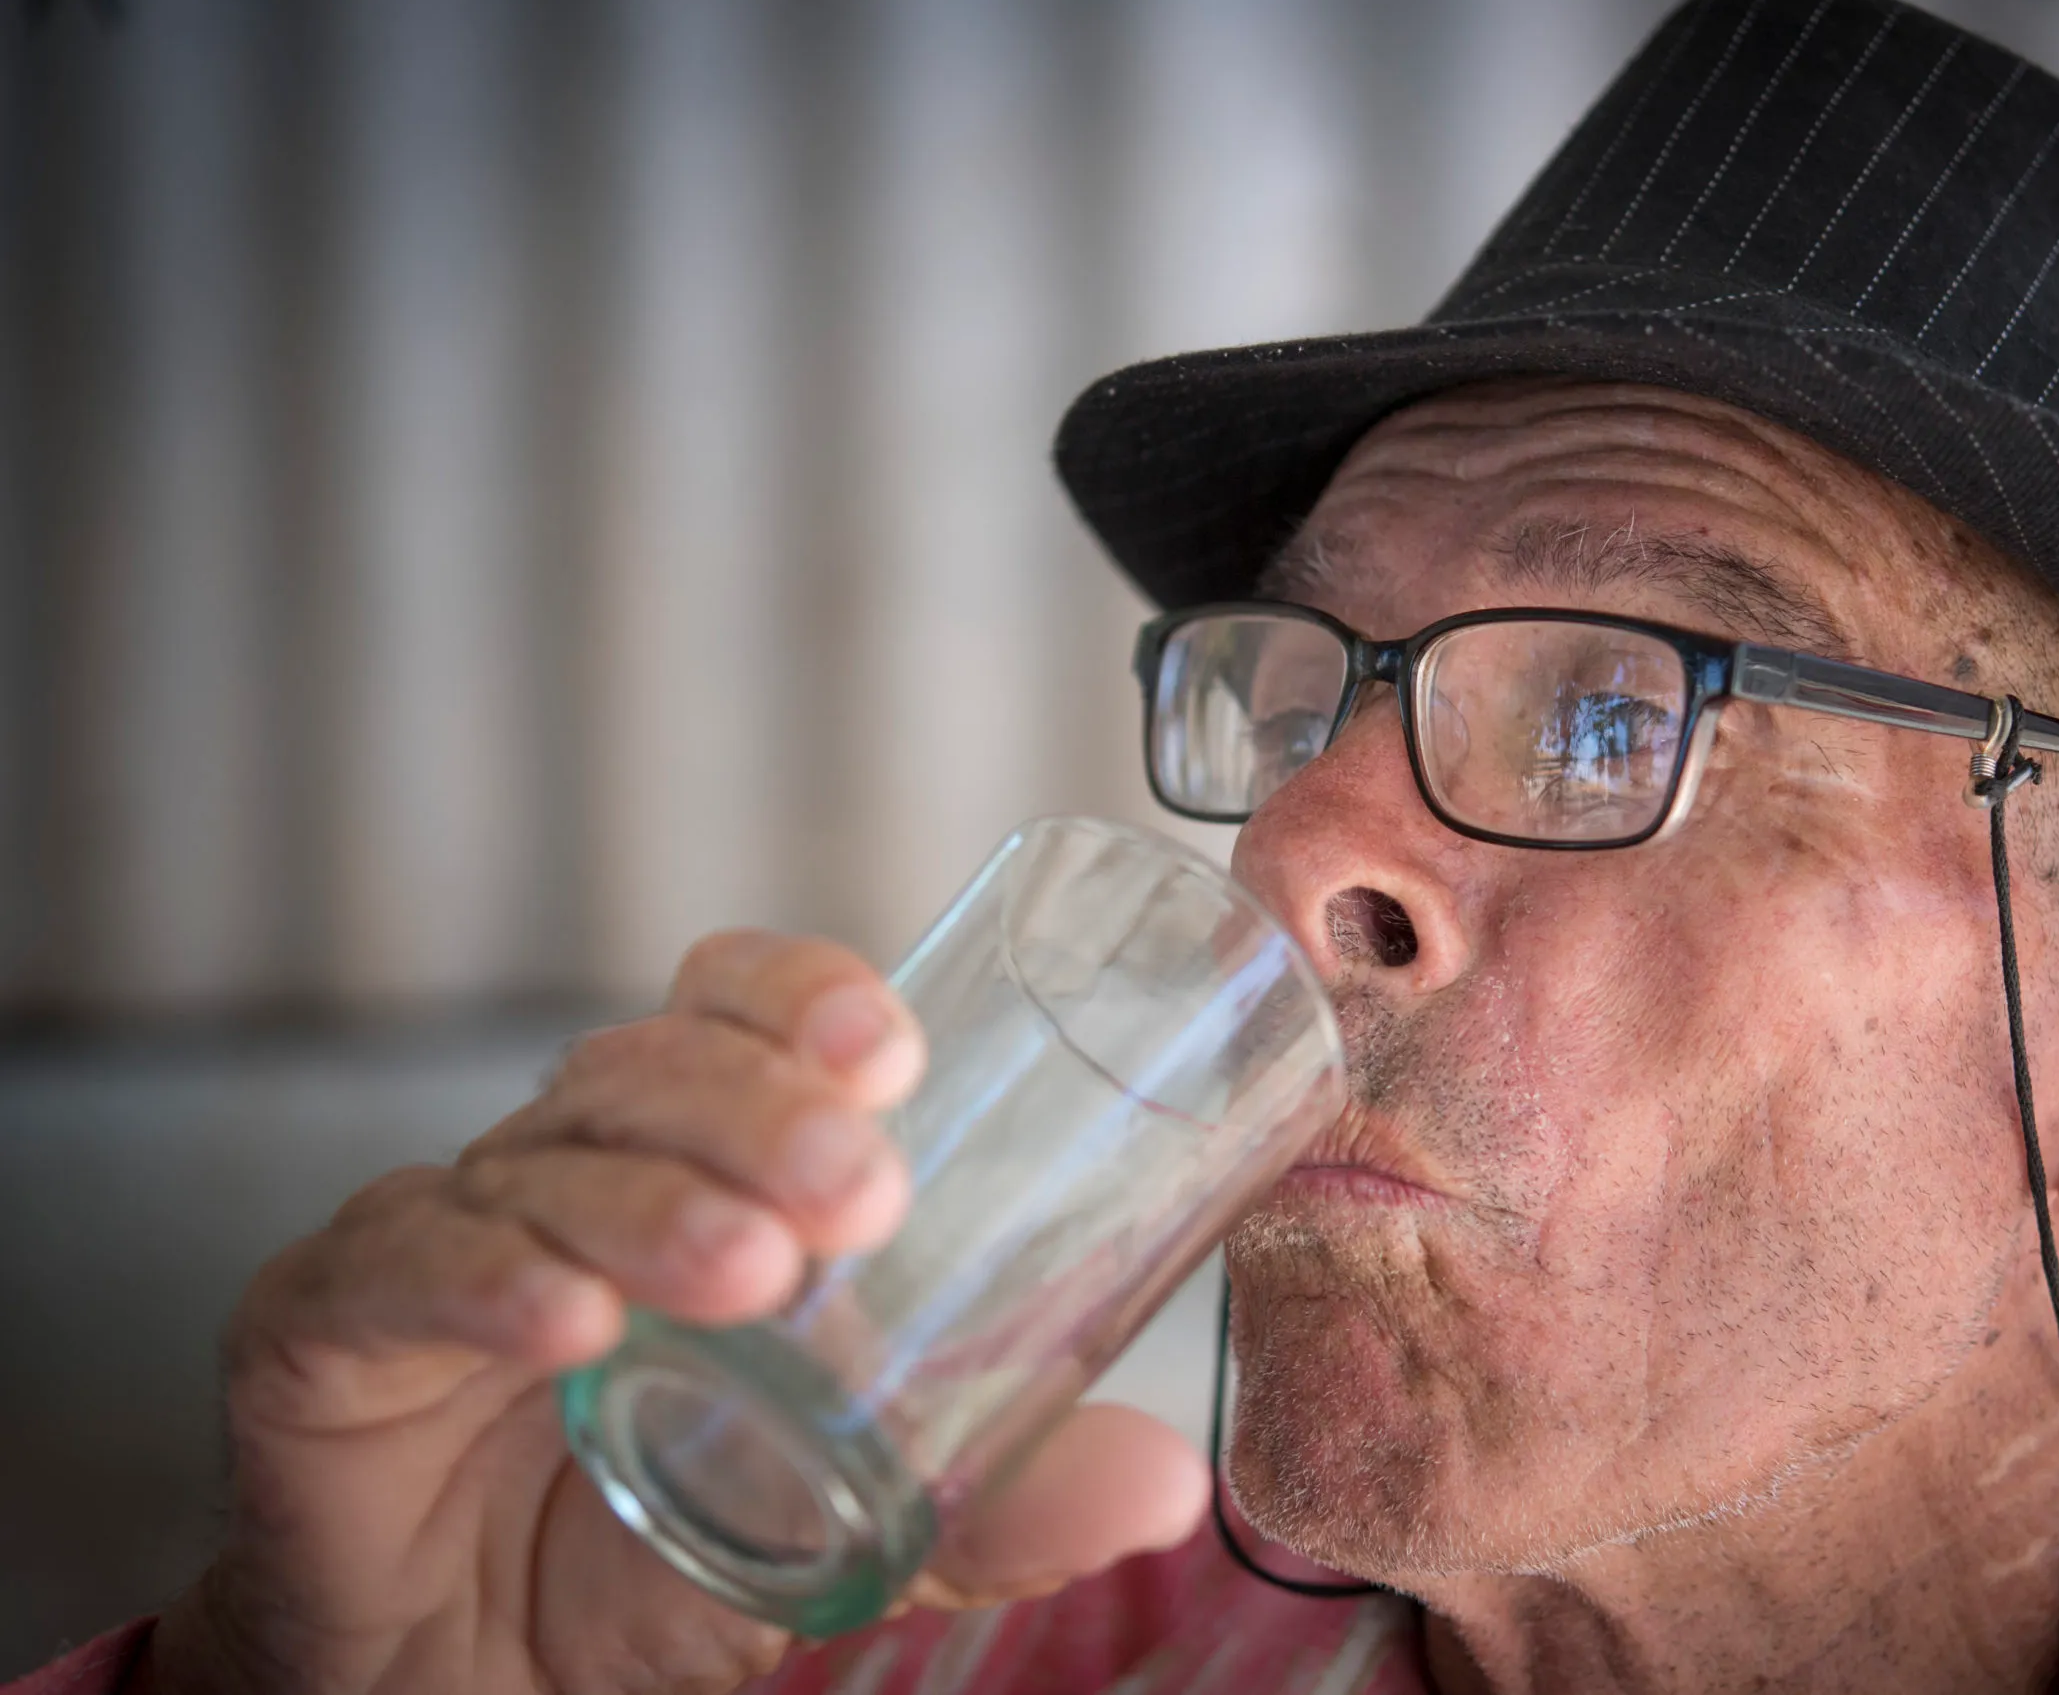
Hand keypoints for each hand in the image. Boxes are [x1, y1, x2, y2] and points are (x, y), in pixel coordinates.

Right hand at [141, 932, 1210, 1694]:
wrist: (469, 1686)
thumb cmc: (649, 1552)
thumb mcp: (848, 1526)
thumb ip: (991, 1504)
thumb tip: (1168, 1480)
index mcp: (685, 1163)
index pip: (731, 1016)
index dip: (798, 998)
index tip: (889, 1048)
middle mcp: (564, 1167)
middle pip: (645, 1068)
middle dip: (753, 1109)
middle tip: (856, 1186)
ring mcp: (441, 1235)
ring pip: (539, 1162)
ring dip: (650, 1205)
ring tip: (748, 1273)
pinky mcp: (325, 1328)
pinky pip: (396, 1272)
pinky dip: (480, 1285)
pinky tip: (563, 1324)